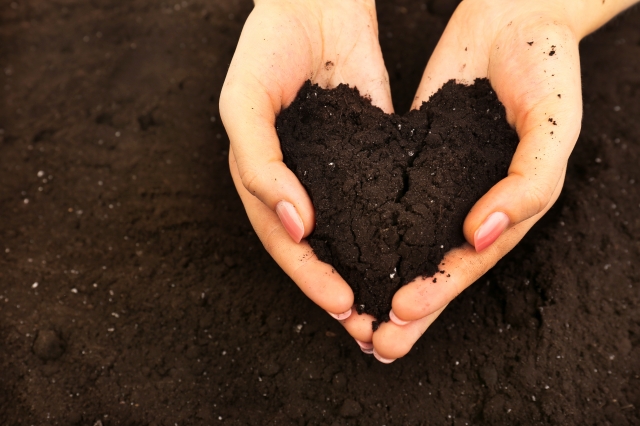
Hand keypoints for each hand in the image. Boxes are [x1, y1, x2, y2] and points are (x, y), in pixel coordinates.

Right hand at [220, 0, 390, 349]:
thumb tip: (297, 226)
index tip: (339, 303)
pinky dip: (393, 228)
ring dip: (369, 270)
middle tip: (370, 326)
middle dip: (340, 287)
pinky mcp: (370, 152)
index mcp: (263, 180)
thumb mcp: (244, 104)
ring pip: (352, 232)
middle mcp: (299, 183)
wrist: (313, 1)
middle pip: (318, 249)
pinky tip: (413, 252)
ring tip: (393, 305)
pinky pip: (381, 196)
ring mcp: (335, 170)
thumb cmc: (266, 47)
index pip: (284, 240)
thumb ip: (261, 166)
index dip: (308, 275)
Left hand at [372, 0, 638, 362]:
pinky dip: (368, 224)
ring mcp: (438, 180)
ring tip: (350, 310)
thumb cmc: (546, 68)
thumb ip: (527, 184)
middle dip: (404, 307)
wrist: (514, 14)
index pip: (466, 263)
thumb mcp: (552, 126)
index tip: (399, 316)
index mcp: (506, 207)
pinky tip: (341, 245)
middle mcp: (468, 201)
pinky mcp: (412, 153)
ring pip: (404, 239)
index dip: (435, 294)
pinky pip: (387, 194)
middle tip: (372, 343)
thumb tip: (480, 235)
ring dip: (379, 276)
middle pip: (431, 264)